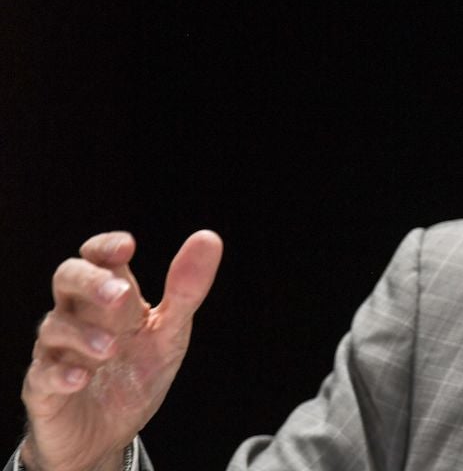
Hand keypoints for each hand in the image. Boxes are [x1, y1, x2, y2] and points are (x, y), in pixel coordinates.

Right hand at [20, 230, 222, 470]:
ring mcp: (56, 351)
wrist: (107, 435)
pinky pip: (41, 375)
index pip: (97, 257)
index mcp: (108, 299)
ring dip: (84, 334)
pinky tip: (81, 378)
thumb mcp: (169, 333)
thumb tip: (209, 239)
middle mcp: (78, 316)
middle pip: (67, 279)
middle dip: (91, 281)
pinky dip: (60, 374)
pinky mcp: (44, 388)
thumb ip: (187, 290)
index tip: (127, 247)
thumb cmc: (134, 374)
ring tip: (111, 349)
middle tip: (120, 295)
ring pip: (54, 326)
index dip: (106, 247)